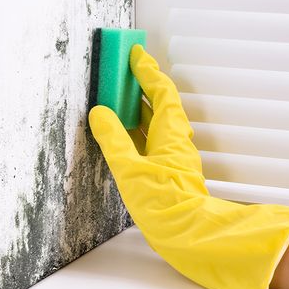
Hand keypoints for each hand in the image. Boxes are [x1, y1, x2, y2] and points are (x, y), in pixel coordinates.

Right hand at [88, 44, 288, 288]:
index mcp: (171, 133)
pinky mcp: (170, 170)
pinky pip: (152, 139)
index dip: (148, 71)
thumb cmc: (163, 203)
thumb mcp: (129, 168)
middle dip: (142, 86)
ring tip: (117, 98)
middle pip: (160, 104)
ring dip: (139, 108)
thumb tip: (100, 113)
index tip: (136, 54)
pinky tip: (123, 135)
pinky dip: (138, 129)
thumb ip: (113, 139)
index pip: (161, 92)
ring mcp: (174, 155)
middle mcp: (176, 140)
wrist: (188, 234)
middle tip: (123, 72)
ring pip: (156, 122)